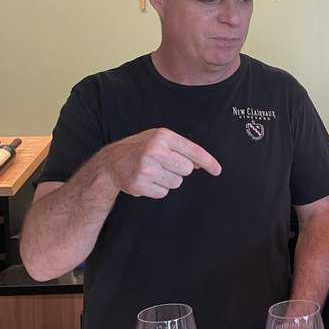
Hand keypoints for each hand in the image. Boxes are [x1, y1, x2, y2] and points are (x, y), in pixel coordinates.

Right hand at [97, 128, 220, 198]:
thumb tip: (201, 164)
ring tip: (153, 171)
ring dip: (168, 180)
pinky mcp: (139, 184)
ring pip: (176, 182)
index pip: (193, 151)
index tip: (217, 170)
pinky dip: (157, 189)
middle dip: (180, 170)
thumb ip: (181, 149)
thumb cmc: (141, 148)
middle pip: (187, 170)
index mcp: (162, 136)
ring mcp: (146, 168)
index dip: (208, 162)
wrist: (111, 162)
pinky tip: (145, 180)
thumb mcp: (159, 140)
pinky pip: (163, 193)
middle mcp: (155, 151)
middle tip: (164, 165)